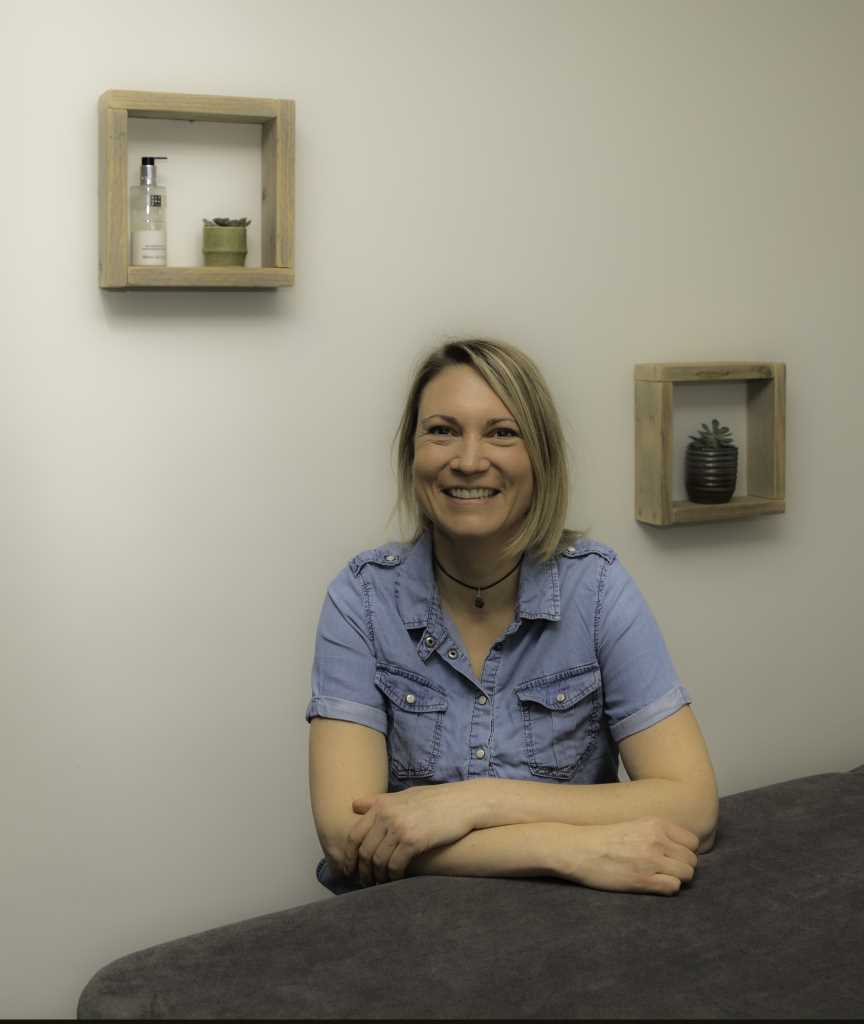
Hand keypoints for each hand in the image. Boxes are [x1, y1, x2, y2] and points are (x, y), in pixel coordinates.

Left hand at [344, 783, 476, 885]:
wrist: (464, 802)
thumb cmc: (436, 800)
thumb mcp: (405, 795)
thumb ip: (379, 802)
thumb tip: (354, 804)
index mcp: (381, 804)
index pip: (353, 834)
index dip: (348, 856)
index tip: (349, 869)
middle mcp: (386, 815)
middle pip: (363, 850)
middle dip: (362, 870)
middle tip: (365, 881)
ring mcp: (399, 827)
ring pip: (377, 860)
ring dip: (377, 876)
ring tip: (380, 883)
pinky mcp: (413, 840)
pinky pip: (395, 865)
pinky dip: (393, 876)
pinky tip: (396, 879)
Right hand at [553, 817, 698, 895]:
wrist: (579, 849)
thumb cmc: (604, 837)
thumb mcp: (635, 824)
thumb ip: (658, 833)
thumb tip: (681, 848)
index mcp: (656, 824)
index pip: (692, 841)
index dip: (685, 851)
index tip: (674, 856)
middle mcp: (657, 840)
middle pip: (692, 860)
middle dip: (683, 866)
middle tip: (667, 869)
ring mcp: (651, 861)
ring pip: (687, 874)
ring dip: (677, 878)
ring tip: (660, 877)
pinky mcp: (643, 881)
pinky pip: (673, 887)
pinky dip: (667, 888)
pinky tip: (653, 884)